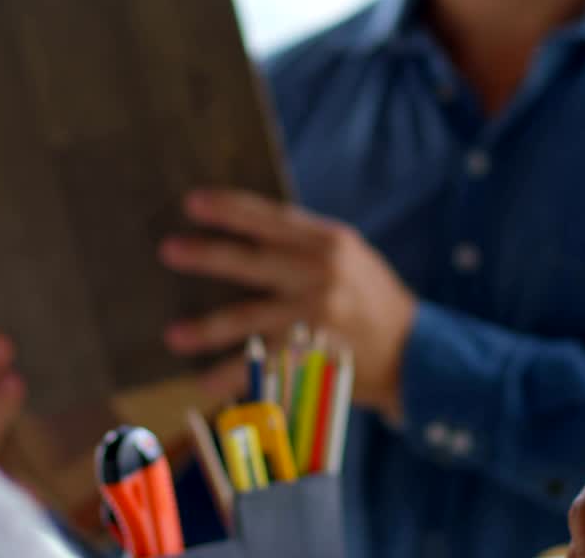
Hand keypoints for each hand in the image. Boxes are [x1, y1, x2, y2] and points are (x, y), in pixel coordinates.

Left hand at [161, 190, 416, 420]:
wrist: (416, 353)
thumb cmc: (371, 298)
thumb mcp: (350, 256)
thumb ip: (304, 241)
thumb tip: (244, 224)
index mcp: (330, 243)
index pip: (271, 218)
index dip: (230, 209)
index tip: (192, 202)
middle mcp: (322, 276)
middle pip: (252, 262)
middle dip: (206, 255)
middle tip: (168, 250)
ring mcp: (317, 318)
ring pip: (249, 320)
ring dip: (206, 329)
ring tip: (173, 335)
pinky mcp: (315, 357)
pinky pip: (263, 365)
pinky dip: (232, 376)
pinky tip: (205, 383)